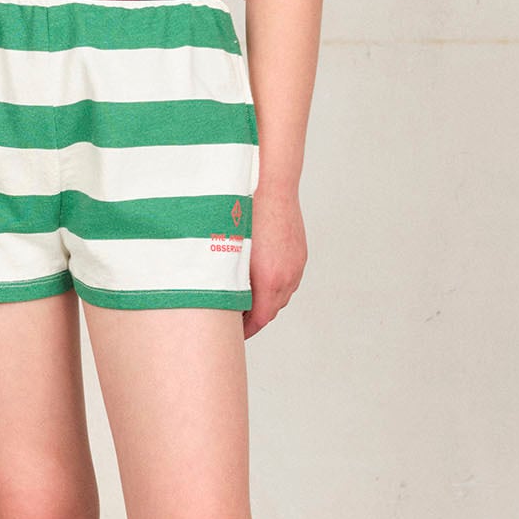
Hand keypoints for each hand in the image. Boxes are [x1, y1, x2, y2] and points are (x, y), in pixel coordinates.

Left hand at [244, 186, 305, 336]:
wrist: (271, 185)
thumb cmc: (245, 215)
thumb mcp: (231, 255)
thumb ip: (230, 283)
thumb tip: (219, 300)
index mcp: (270, 281)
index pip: (260, 320)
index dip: (245, 330)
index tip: (233, 333)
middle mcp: (288, 276)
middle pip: (272, 310)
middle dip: (254, 315)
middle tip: (235, 315)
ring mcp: (297, 264)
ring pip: (282, 293)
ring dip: (266, 298)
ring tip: (246, 294)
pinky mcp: (299, 252)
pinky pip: (289, 276)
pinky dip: (275, 282)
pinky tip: (260, 272)